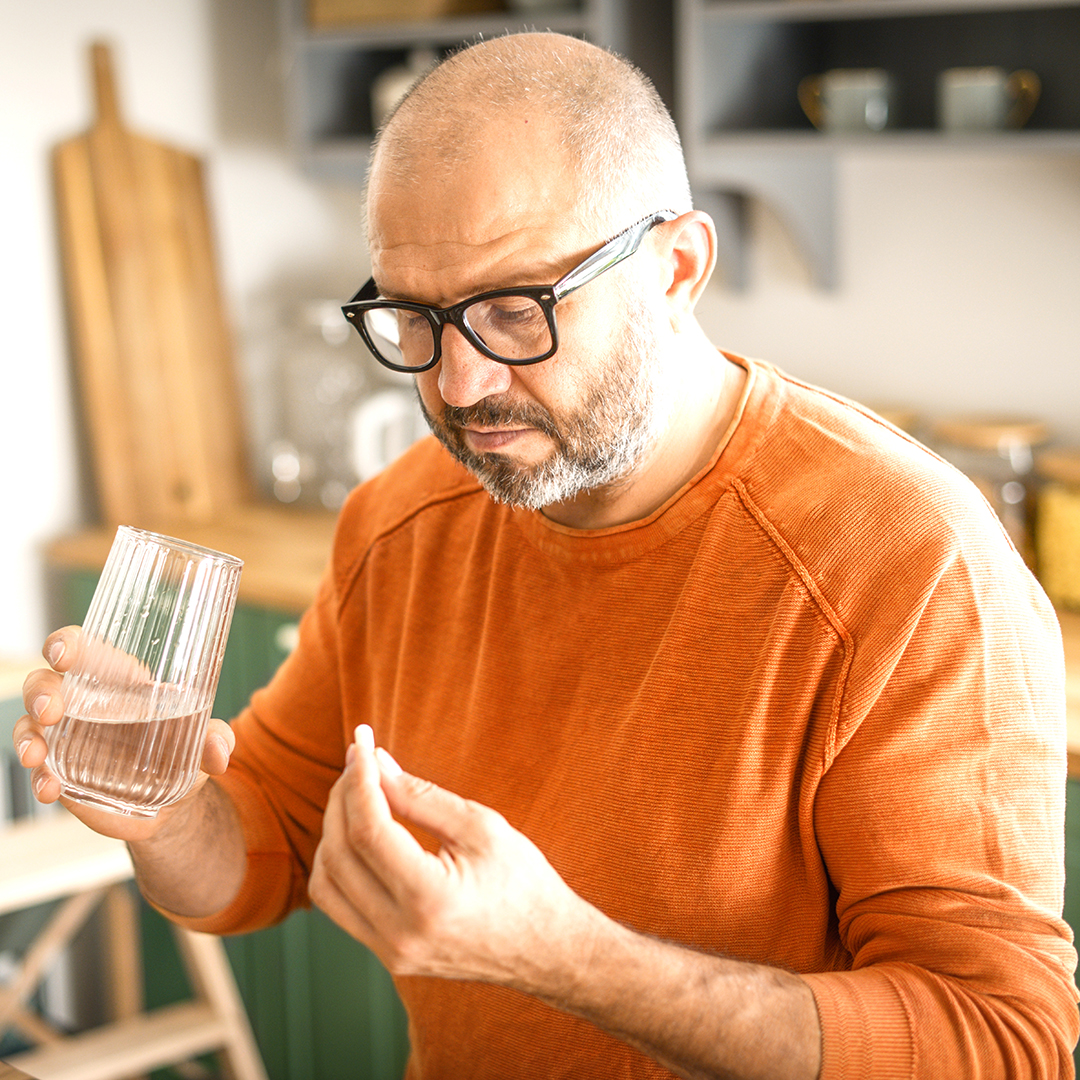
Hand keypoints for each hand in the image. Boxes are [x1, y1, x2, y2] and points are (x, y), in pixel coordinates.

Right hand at [13, 626, 235, 842]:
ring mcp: (67, 737)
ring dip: (27, 736)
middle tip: (52, 711)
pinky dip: (39, 778)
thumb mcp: (203, 744)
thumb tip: (220, 751)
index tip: (65, 654)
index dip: (68, 644)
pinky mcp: (61, 771)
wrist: (174, 805)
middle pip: (45, 681)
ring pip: (30, 723)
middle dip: (41, 692)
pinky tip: (50, 789)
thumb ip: (215, 739)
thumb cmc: (185, 754)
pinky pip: (39, 769)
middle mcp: (86, 703)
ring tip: (38, 756)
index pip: (85, 648)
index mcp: (119, 681)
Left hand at [310, 725, 601, 991]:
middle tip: (361, 758)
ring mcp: (390, 952)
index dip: (359, 778)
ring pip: (327, 882)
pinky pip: (339, 905)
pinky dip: (339, 863)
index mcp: (430, 899)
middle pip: (340, 852)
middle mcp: (401, 933)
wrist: (546, 950)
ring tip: (358, 792)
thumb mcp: (481, 827)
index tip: (362, 740)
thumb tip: (375, 764)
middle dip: (343, 795)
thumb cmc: (524, 882)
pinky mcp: (388, 956)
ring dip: (333, 830)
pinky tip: (358, 832)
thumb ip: (422, 796)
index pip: (368, 830)